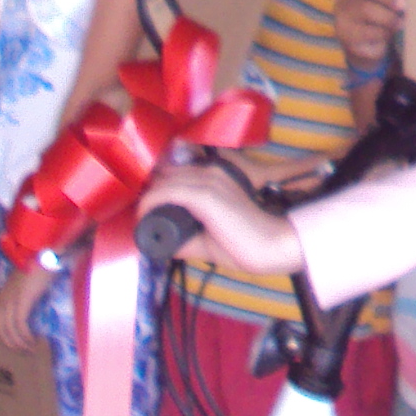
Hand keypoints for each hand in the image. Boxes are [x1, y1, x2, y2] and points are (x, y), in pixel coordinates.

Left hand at [0, 264, 53, 352]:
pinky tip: (33, 341)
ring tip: (29, 350)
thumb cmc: (35, 270)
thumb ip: (17, 302)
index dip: (2, 337)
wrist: (43, 256)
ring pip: (9, 330)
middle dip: (9, 344)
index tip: (12, 346)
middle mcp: (2, 301)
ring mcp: (11, 301)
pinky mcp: (22, 301)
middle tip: (21, 353)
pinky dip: (26, 336)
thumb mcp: (21, 289)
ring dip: (19, 343)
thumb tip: (22, 319)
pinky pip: (20, 325)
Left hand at [149, 162, 305, 276]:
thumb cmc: (246, 242)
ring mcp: (208, 181)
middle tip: (144, 215)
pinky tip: (144, 219)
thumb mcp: (210, 234)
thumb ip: (188, 234)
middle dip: (151, 192)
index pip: (177, 170)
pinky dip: (148, 206)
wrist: (271, 244)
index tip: (150, 206)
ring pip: (162, 182)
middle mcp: (212, 171)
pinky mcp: (204, 194)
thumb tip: (161, 242)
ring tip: (143, 220)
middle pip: (166, 174)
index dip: (160, 186)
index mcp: (217, 175)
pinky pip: (164, 193)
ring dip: (148, 200)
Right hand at [337, 0, 403, 72]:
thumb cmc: (383, 12)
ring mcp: (342, 11)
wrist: (367, 42)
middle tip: (404, 5)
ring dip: (388, 16)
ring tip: (401, 22)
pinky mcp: (345, 32)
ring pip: (366, 8)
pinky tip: (391, 33)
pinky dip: (384, 32)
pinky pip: (367, 30)